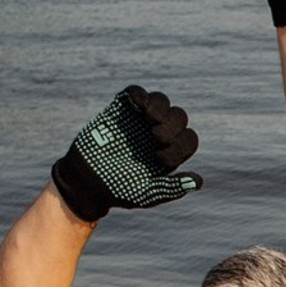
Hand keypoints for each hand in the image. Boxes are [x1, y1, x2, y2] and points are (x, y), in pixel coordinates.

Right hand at [52, 85, 203, 224]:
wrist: (86, 179)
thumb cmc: (118, 190)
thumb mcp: (147, 194)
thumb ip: (172, 188)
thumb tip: (198, 181)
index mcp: (168, 152)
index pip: (188, 139)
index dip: (180, 144)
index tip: (160, 157)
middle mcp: (157, 134)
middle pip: (179, 116)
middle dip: (172, 126)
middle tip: (156, 137)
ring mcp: (139, 120)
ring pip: (161, 101)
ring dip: (160, 108)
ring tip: (150, 120)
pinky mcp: (121, 110)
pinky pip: (136, 92)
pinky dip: (140, 94)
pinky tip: (139, 105)